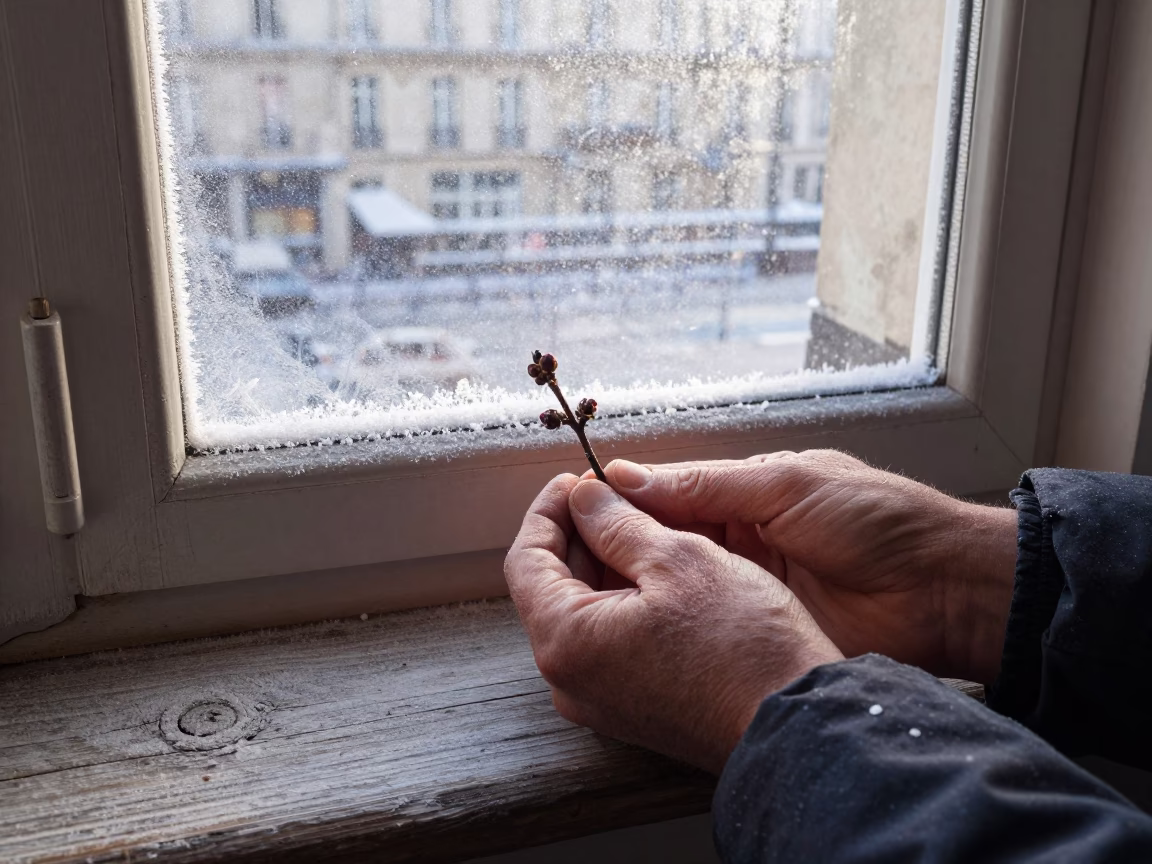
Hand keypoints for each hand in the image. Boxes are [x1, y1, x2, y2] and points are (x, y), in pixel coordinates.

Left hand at [505, 474, 842, 774]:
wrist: (796, 725)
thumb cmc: (743, 644)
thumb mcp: (679, 558)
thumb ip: (618, 523)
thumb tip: (583, 498)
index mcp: (566, 640)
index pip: (526, 559)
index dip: (548, 509)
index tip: (575, 479)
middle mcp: (570, 680)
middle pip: (550, 587)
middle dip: (579, 534)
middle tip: (613, 496)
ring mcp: (599, 700)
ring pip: (583, 612)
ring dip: (604, 565)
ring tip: (644, 526)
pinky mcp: (631, 709)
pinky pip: (608, 641)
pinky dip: (623, 600)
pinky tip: (659, 572)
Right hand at [599, 450, 1016, 684]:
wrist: (945, 593)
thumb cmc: (877, 520)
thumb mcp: (786, 485)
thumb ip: (706, 487)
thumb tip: (626, 477)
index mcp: (745, 496)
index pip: (665, 495)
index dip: (620, 502)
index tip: (569, 508)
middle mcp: (737, 542)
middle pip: (661, 543)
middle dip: (616, 548)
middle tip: (563, 560)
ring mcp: (744, 592)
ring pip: (673, 587)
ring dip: (634, 590)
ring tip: (581, 596)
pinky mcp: (757, 635)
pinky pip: (702, 627)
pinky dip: (667, 626)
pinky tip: (626, 630)